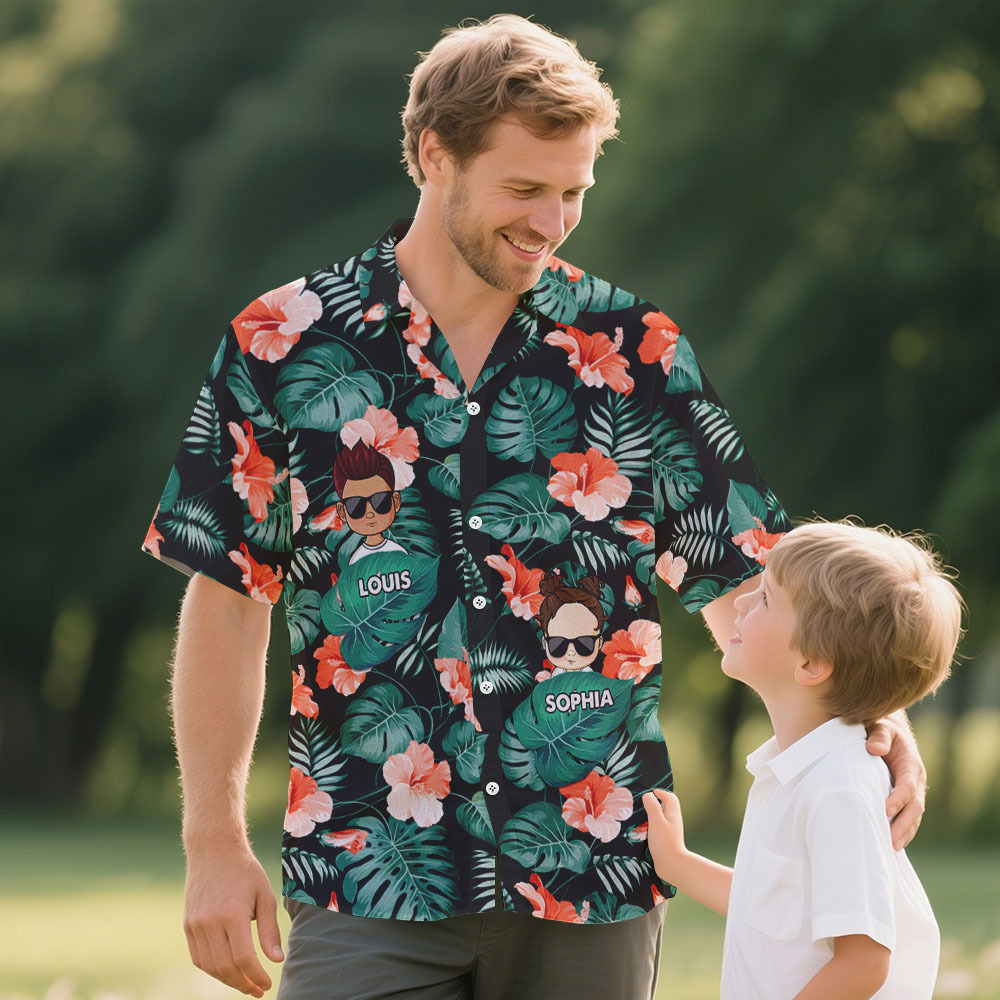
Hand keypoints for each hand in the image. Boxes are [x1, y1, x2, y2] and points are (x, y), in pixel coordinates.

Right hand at [182, 843, 283, 997]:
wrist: (214, 850)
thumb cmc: (245, 871)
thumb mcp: (264, 895)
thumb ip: (269, 930)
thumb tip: (277, 960)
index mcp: (232, 914)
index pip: (243, 958)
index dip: (256, 976)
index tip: (266, 985)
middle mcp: (210, 922)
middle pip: (225, 967)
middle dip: (243, 984)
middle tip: (257, 990)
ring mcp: (195, 925)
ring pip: (210, 967)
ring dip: (227, 980)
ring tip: (245, 983)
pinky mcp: (187, 925)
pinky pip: (198, 957)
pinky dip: (213, 969)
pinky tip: (228, 970)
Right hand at [642, 788, 686, 881]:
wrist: (672, 865)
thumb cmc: (664, 842)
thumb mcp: (656, 820)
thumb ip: (652, 806)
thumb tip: (648, 795)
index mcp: (672, 814)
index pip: (670, 797)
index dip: (661, 792)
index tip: (650, 793)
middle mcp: (673, 821)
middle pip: (667, 807)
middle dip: (657, 802)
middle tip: (644, 804)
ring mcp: (671, 831)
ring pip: (663, 818)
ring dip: (653, 815)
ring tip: (641, 817)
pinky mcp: (667, 840)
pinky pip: (660, 828)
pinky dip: (652, 826)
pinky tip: (644, 832)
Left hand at [865, 711, 926, 850]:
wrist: (887, 731)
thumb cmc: (880, 728)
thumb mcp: (881, 726)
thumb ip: (879, 736)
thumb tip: (875, 748)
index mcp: (911, 764)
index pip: (907, 786)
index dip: (899, 799)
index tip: (886, 811)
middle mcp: (916, 781)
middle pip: (915, 807)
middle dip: (904, 825)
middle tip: (891, 841)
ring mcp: (913, 791)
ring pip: (913, 816)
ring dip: (905, 833)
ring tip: (891, 847)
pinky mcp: (906, 798)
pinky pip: (908, 817)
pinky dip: (902, 830)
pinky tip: (890, 842)